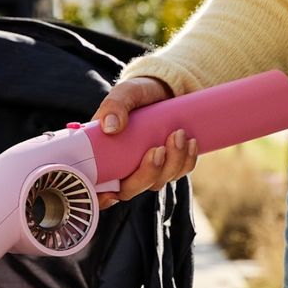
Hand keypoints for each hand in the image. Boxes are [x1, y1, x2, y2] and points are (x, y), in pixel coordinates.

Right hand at [89, 77, 198, 208]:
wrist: (163, 88)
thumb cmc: (137, 92)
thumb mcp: (124, 93)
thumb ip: (114, 106)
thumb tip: (111, 127)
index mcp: (103, 155)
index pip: (96, 188)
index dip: (100, 198)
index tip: (111, 195)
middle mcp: (122, 167)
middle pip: (129, 190)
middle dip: (147, 174)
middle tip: (159, 149)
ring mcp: (146, 168)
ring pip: (157, 182)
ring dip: (172, 163)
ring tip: (179, 134)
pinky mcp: (167, 165)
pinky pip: (178, 173)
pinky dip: (186, 161)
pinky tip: (191, 142)